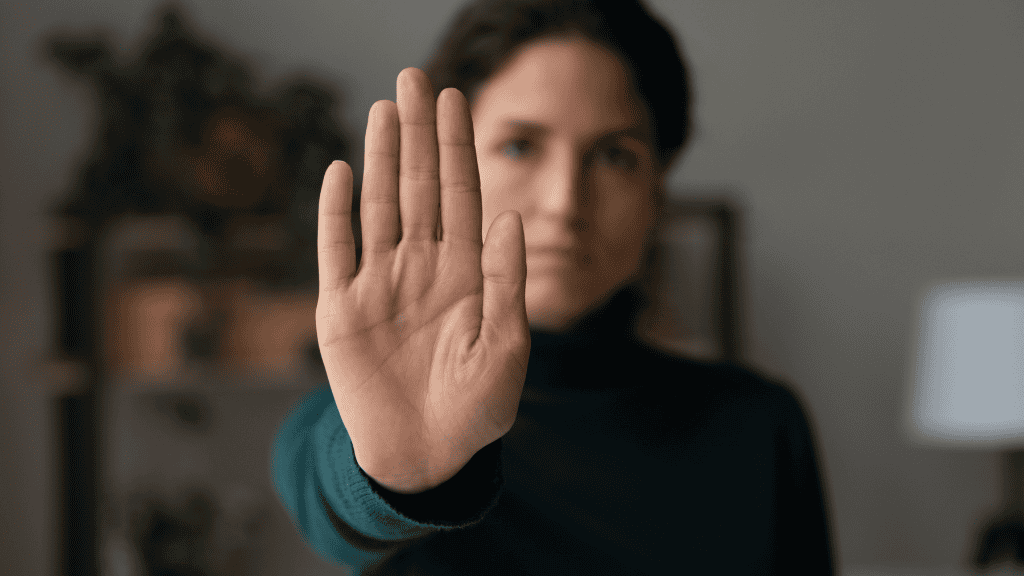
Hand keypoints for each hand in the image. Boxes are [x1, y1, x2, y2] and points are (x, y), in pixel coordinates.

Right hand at [315, 68, 529, 493]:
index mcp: (465, 274)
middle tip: (415, 77)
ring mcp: (380, 285)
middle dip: (418, 133)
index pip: (460, 196)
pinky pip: (335, 251)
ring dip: (379, 158)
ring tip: (385, 109)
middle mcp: (421, 268)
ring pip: (378, 206)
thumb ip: (508, 282)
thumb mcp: (507, 348)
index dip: (456, 147)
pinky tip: (340, 170)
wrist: (427, 458)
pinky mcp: (341, 312)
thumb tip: (512, 216)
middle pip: (417, 187)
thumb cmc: (477, 410)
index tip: (457, 97)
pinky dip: (335, 212)